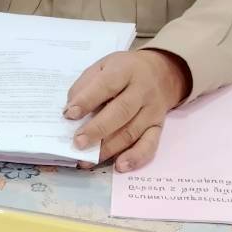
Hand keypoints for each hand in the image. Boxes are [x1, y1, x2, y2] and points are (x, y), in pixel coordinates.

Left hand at [64, 49, 191, 171]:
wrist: (162, 72)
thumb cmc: (124, 70)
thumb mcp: (103, 66)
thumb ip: (86, 85)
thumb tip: (71, 111)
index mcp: (125, 70)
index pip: (106, 85)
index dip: (87, 100)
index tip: (69, 115)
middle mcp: (142, 90)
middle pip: (121, 111)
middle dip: (97, 129)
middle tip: (78, 143)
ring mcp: (152, 110)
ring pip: (132, 132)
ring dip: (109, 149)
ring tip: (87, 160)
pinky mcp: (158, 127)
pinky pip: (150, 145)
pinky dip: (135, 157)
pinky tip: (120, 166)